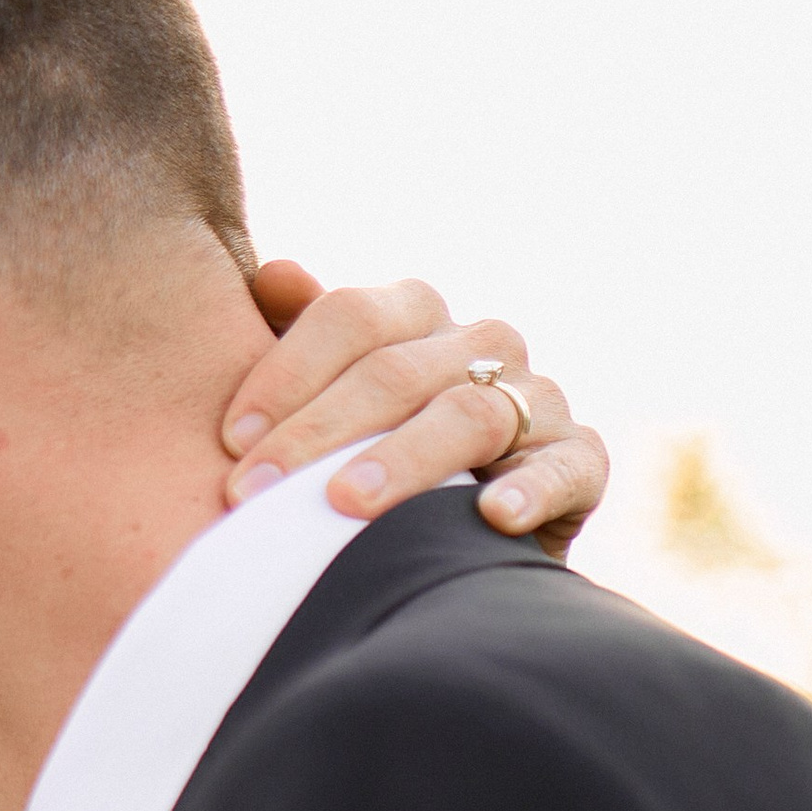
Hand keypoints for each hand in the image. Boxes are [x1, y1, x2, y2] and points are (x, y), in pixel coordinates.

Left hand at [226, 262, 606, 558]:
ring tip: (345, 505)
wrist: (467, 535)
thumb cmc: (376, 453)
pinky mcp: (580, 462)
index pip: (352, 317)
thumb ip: (300, 338)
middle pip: (397, 371)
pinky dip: (530, 490)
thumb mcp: (333, 396)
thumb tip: (274, 274)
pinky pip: (564, 468)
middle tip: (255, 491)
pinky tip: (491, 516)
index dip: (286, 372)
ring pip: (470, 415)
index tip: (231, 439)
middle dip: (317, 433)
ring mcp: (538, 400)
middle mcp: (485, 344)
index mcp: (419, 317)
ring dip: (403, 460)